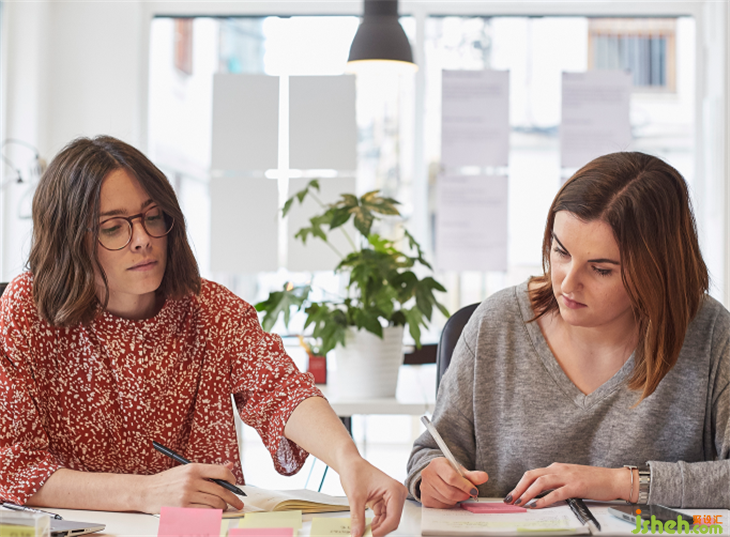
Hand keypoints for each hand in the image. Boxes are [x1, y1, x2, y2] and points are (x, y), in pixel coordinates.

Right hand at [142, 462, 244, 513]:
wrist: (146, 491)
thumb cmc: (167, 481)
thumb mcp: (187, 469)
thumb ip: (208, 470)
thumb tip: (228, 467)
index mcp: (194, 468)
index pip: (221, 472)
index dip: (232, 479)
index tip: (235, 485)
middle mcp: (191, 480)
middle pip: (221, 490)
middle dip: (233, 498)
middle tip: (238, 503)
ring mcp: (187, 495)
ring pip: (215, 503)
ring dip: (222, 507)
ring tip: (223, 507)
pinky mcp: (182, 508)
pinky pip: (204, 512)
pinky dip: (212, 513)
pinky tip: (213, 512)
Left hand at [338, 457, 406, 536]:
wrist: (350, 463)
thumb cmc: (355, 471)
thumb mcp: (355, 497)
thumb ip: (357, 518)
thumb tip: (357, 534)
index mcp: (394, 489)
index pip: (393, 518)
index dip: (380, 531)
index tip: (369, 536)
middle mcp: (396, 494)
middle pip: (392, 521)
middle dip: (379, 531)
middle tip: (364, 536)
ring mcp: (392, 498)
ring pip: (388, 521)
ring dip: (376, 529)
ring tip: (363, 533)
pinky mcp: (385, 502)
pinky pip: (383, 518)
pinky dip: (375, 524)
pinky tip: (366, 528)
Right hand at [419, 457, 487, 508]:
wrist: (434, 474)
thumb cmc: (448, 471)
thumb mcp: (459, 470)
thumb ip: (472, 475)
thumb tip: (484, 477)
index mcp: (437, 464)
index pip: (452, 478)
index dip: (465, 486)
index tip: (474, 490)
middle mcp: (428, 475)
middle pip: (450, 491)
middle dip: (463, 495)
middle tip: (468, 494)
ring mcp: (425, 488)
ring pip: (447, 500)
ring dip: (456, 500)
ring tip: (457, 493)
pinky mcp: (425, 499)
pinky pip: (442, 507)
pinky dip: (449, 504)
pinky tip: (449, 498)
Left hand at [503, 463, 625, 508]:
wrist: (613, 479)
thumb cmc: (593, 481)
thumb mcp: (570, 479)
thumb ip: (557, 483)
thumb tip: (541, 494)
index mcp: (557, 467)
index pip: (532, 474)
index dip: (519, 484)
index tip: (512, 494)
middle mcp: (559, 469)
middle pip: (531, 476)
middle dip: (518, 488)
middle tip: (510, 500)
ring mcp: (567, 477)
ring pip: (540, 482)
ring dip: (527, 493)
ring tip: (520, 503)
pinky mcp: (576, 486)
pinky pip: (556, 492)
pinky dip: (544, 499)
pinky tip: (537, 505)